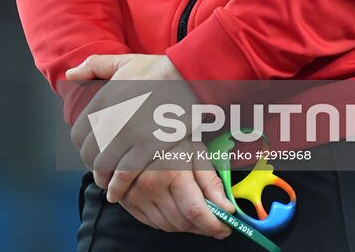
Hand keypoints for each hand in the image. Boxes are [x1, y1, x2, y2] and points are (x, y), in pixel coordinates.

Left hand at [65, 53, 234, 237]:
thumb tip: (70, 74)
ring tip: (108, 185)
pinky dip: (118, 188)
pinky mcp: (147, 147)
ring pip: (103, 168)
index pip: (79, 135)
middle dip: (93, 165)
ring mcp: (128, 135)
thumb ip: (94, 66)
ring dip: (103, 180)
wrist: (187, 76)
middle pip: (89, 154)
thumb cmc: (157, 69)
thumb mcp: (122, 62)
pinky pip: (124, 175)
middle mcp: (110, 119)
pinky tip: (117, 193)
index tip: (93, 152)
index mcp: (102, 101)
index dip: (84, 147)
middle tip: (102, 170)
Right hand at [106, 136, 234, 237]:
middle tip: (215, 219)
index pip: (195, 211)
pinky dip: (169, 221)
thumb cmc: (169, 135)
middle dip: (202, 226)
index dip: (213, 225)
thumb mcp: (195, 150)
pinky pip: (153, 223)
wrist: (134, 125)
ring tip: (195, 210)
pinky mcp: (128, 201)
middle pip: (182, 223)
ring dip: (186, 225)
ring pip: (168, 226)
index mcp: (172, 170)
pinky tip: (177, 206)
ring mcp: (137, 195)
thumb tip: (227, 209)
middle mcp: (152, 186)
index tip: (225, 229)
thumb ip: (211, 182)